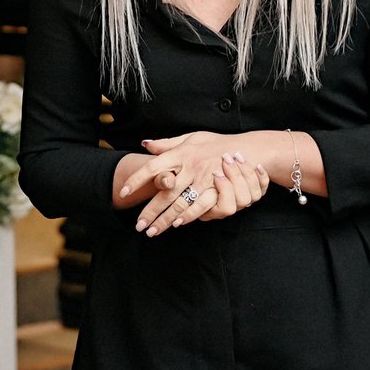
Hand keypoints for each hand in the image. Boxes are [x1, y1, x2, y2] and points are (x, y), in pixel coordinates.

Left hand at [120, 132, 267, 235]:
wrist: (245, 148)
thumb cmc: (216, 143)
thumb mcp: (191, 138)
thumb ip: (167, 144)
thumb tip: (146, 144)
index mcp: (181, 153)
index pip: (153, 167)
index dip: (137, 180)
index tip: (124, 193)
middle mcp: (190, 167)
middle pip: (164, 192)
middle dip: (150, 211)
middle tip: (138, 225)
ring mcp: (203, 179)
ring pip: (180, 203)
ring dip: (166, 219)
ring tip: (153, 231)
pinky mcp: (216, 189)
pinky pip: (199, 206)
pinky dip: (187, 216)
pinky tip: (177, 224)